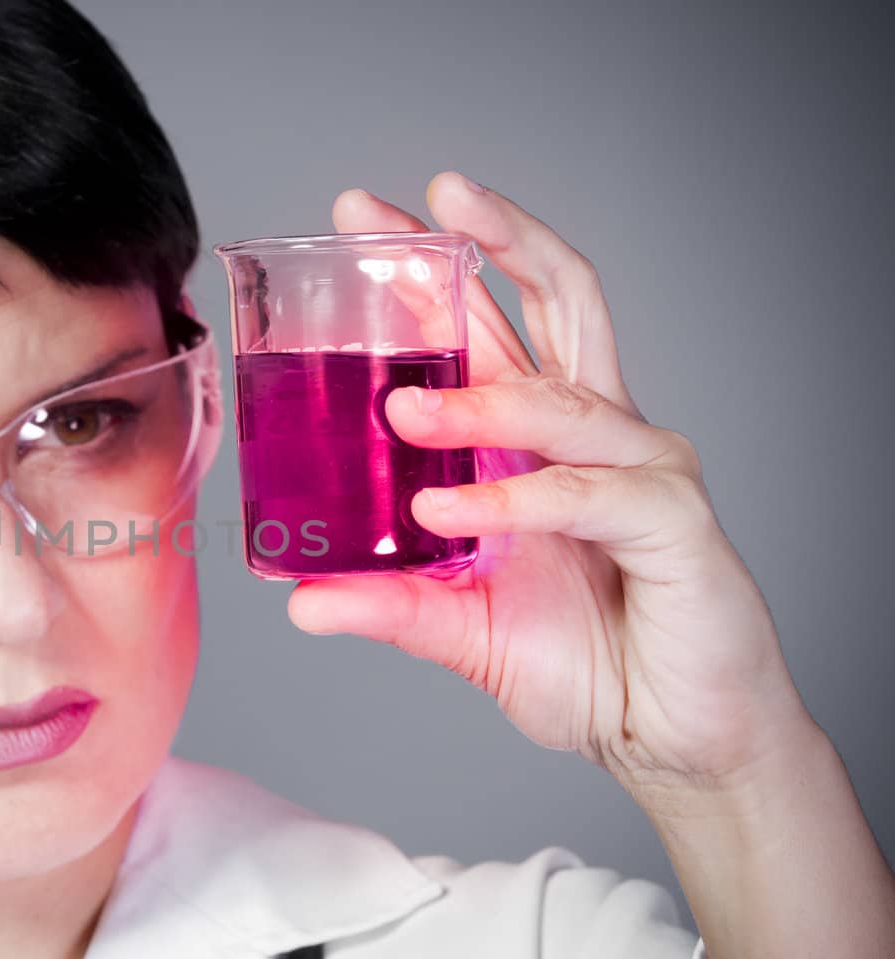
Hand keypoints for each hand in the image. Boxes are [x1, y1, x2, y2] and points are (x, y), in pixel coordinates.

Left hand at [287, 172, 809, 797]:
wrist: (668, 735)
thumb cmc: (586, 662)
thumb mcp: (463, 628)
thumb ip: (390, 604)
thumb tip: (300, 600)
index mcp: (543, 438)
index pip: (496, 322)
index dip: (442, 262)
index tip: (363, 223)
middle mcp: (597, 432)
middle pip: (558, 301)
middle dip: (488, 245)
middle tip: (420, 207)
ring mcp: (642, 468)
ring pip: (562, 400)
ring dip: (477, 401)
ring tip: (399, 415)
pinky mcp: (674, 524)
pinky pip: (585, 493)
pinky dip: (512, 501)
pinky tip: (448, 512)